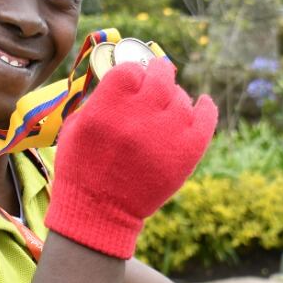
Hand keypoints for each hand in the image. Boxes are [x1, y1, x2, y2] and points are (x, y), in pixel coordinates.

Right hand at [46, 59, 215, 258]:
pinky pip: (206, 119)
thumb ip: (100, 99)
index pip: (130, 70)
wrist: (100, 212)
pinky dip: (206, 108)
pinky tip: (203, 103)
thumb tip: (127, 78)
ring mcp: (166, 133)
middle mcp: (138, 116)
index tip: (132, 80)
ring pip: (181, 98)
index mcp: (107, 108)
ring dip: (174, 97)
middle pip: (160, 76)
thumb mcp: (75, 127)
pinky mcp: (187, 152)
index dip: (131, 73)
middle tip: (157, 75)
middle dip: (158, 72)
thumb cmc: (82, 168)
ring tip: (165, 107)